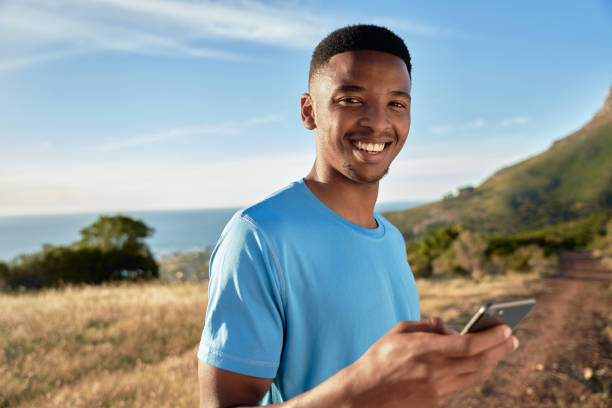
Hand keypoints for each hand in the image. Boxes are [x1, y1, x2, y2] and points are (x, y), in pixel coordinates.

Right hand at [344, 318, 517, 407]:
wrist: (364, 394)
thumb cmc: (379, 357)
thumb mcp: (399, 331)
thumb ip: (428, 325)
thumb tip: (451, 328)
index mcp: (425, 350)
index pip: (469, 344)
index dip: (492, 337)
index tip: (506, 328)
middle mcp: (436, 372)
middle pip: (480, 362)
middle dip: (501, 349)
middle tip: (513, 338)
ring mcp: (438, 390)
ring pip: (477, 376)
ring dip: (493, 361)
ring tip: (501, 349)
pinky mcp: (437, 402)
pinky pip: (464, 384)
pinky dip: (476, 372)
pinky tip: (480, 363)